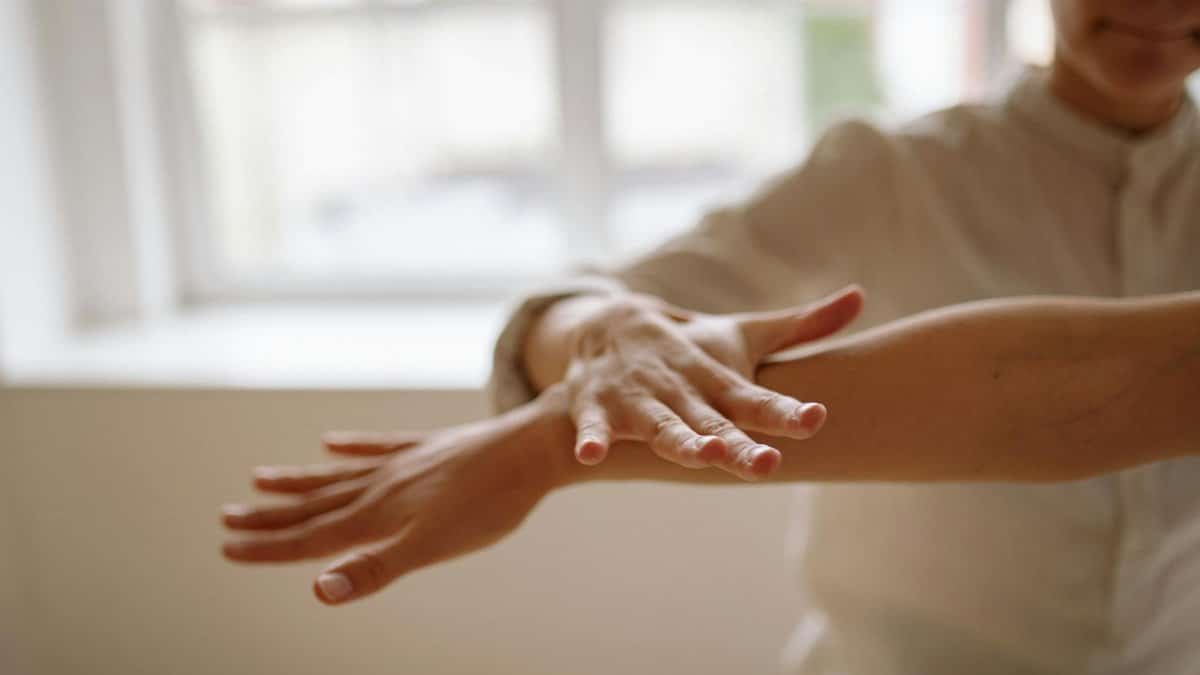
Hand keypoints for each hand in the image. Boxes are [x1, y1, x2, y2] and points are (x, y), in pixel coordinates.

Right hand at [221, 402, 571, 605]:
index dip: (268, 547)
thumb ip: (375, 569)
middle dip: (269, 517)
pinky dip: (352, 446)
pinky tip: (332, 440)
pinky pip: (379, 446)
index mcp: (380, 514)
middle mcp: (383, 484)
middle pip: (316, 505)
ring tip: (261, 478)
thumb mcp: (433, 546)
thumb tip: (318, 590)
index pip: (312, 536)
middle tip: (225, 518)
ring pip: (339, 475)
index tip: (225, 549)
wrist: (533, 450)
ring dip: (299, 480)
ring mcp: (405, 463)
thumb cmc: (490, 505)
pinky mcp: (429, 448)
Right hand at [563, 285, 863, 480]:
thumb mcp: (742, 337)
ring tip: (702, 454)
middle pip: (712, 421)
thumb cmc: (691, 349)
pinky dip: (592, 438)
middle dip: (736, 443)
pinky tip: (592, 455)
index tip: (815, 418)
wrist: (608, 324)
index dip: (784, 410)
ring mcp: (638, 397)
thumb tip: (860, 296)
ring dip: (678, 439)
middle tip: (767, 465)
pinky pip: (594, 426)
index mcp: (716, 378)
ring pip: (660, 424)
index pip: (755, 398)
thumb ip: (800, 328)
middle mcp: (681, 388)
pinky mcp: (599, 405)